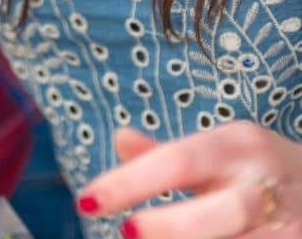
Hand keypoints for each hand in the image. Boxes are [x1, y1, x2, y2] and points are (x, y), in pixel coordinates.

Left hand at [76, 122, 301, 238]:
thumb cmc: (252, 169)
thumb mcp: (216, 148)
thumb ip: (166, 152)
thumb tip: (120, 139)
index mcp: (238, 144)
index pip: (178, 160)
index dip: (130, 183)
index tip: (86, 200)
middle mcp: (265, 182)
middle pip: (223, 212)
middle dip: (170, 227)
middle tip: (124, 231)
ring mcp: (287, 224)